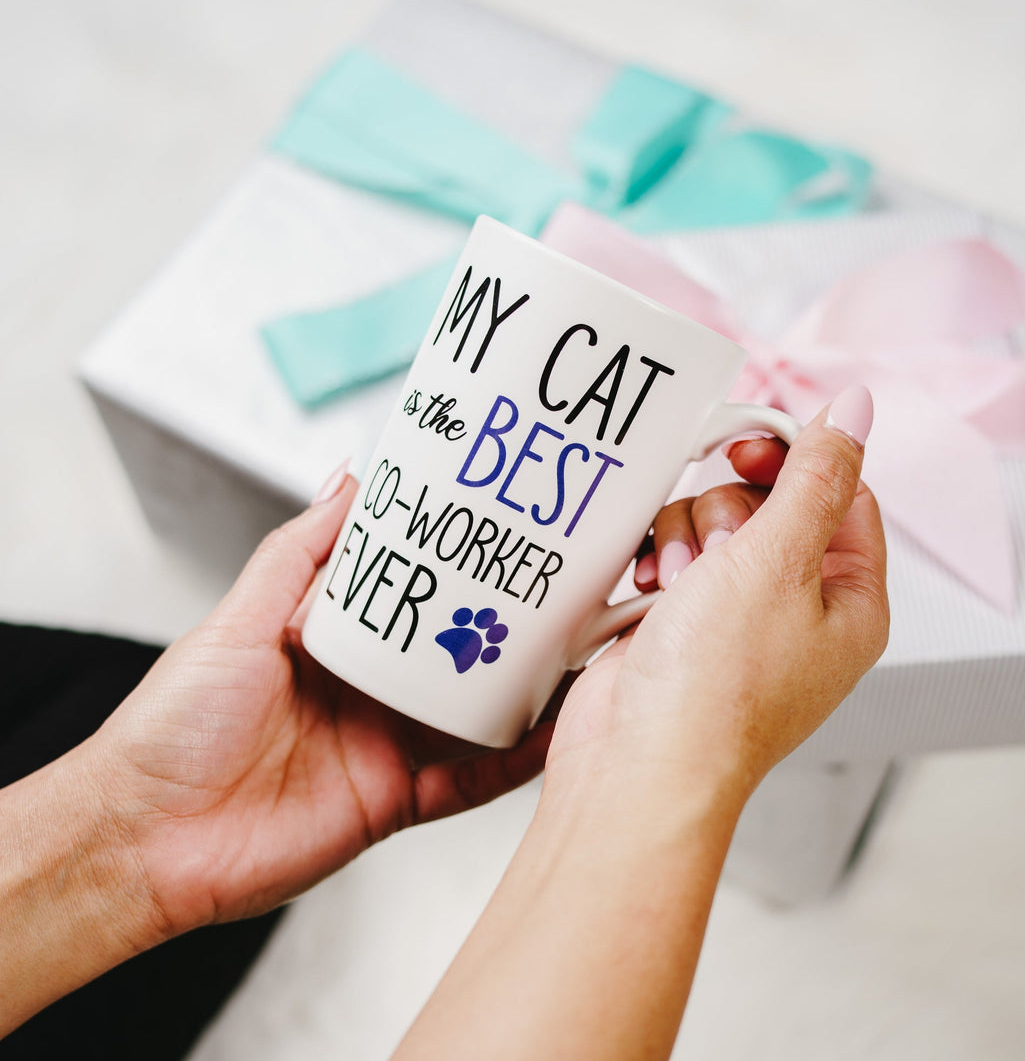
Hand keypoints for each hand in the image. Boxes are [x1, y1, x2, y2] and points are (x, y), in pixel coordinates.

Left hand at [83, 467, 552, 941]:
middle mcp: (369, 691)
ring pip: (475, 714)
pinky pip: (469, 782)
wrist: (146, 839)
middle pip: (455, 652)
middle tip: (569, 590)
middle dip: (509, 626)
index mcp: (335, 642)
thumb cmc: (174, 725)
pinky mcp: (395, 803)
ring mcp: (387, 746)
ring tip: (584, 654)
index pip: (413, 595)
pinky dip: (514, 763)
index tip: (507, 533)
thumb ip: (296, 554)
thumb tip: (348, 480)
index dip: (458, 568)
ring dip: (528, 690)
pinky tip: (553, 737)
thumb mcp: (239, 621)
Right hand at [543, 387, 888, 811]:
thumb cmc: (715, 686)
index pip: (842, 493)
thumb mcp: (776, 562)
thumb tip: (857, 410)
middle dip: (728, 514)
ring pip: (714, 524)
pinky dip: (658, 563)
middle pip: (770, 503)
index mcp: (849, 600)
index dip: (797, 459)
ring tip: (676, 584)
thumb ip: (815, 478)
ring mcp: (737, 617)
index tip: (747, 446)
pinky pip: (674, 556)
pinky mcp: (684, 623)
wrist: (636, 762)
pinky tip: (649, 591)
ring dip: (686, 539)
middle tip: (715, 553)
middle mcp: (798, 608)